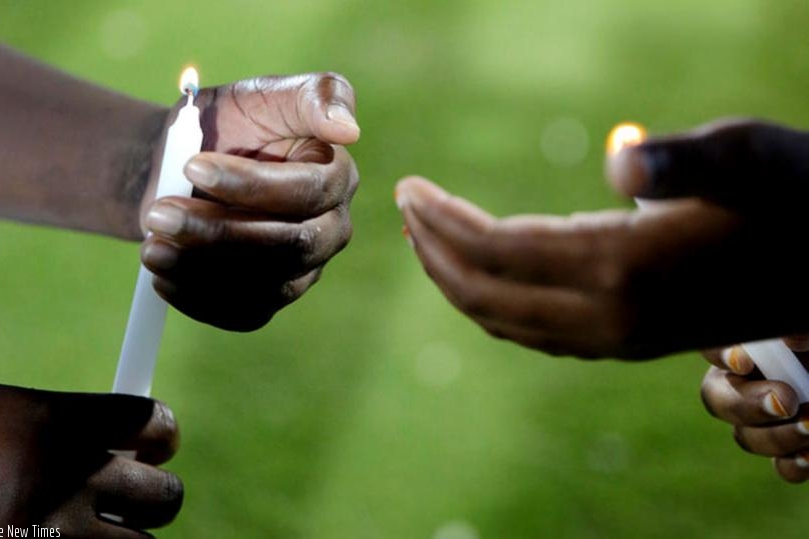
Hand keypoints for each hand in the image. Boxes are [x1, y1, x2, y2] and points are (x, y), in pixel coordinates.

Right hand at [0, 383, 181, 535]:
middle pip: (165, 492)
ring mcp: (56, 535)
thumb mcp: (5, 419)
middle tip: (129, 499)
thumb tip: (130, 441)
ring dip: (124, 536)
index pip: (155, 420)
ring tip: (84, 527)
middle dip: (154, 497)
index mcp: (55, 422)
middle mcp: (66, 479)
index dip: (162, 436)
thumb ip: (66, 426)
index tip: (150, 448)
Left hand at [141, 73, 359, 330]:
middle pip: (291, 246)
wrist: (183, 169)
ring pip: (268, 285)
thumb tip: (349, 129)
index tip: (192, 167)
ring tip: (151, 248)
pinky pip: (246, 314)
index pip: (306, 193)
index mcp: (336, 178)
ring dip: (204, 270)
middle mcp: (330, 229)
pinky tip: (163, 277)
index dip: (250, 186)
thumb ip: (316, 96)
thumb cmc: (229, 124)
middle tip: (159, 215)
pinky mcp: (272, 297)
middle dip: (221, 234)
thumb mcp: (265, 95)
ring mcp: (305, 269)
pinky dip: (201, 301)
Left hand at [395, 119, 808, 357]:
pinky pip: (533, 335)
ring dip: (453, 280)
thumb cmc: (798, 196)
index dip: (444, 219)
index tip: (407, 187)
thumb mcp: (751, 158)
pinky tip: (478, 278)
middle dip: (433, 251)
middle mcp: (610, 317)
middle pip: (487, 294)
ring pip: (504, 322)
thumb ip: (680, 159)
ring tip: (423, 239)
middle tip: (403, 205)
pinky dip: (490, 306)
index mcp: (625, 267)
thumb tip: (618, 155)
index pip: (499, 250)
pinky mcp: (625, 344)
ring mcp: (615, 340)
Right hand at [701, 338, 808, 482]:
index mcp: (755, 350)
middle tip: (785, 401)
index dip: (720, 354)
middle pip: (718, 398)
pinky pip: (783, 467)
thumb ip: (802, 332)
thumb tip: (790, 340)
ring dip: (776, 436)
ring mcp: (770, 422)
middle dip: (747, 404)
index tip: (743, 361)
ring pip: (746, 438)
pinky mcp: (795, 453)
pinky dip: (796, 464)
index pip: (715, 348)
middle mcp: (752, 384)